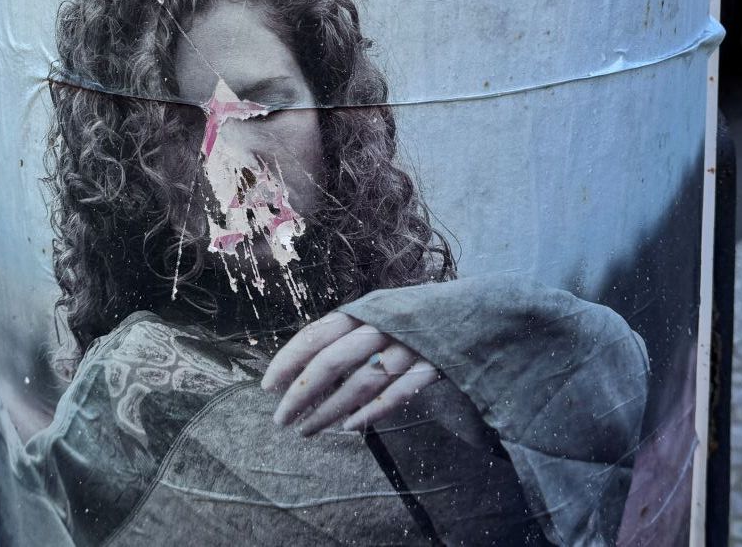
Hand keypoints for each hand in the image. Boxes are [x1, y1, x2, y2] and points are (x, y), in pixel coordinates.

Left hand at [261, 310, 438, 436]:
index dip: (289, 360)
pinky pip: (394, 395)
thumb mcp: (378, 312)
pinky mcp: (430, 367)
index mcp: (364, 308)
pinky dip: (370, 413)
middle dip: (301, 393)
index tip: (266, 387)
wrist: (475, 309)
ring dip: (329, 411)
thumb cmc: (415, 315)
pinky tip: (349, 428)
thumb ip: (348, 333)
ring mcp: (407, 346)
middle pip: (332, 361)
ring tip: (306, 432)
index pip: (317, 334)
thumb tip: (304, 366)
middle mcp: (382, 324)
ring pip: (359, 383)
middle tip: (281, 419)